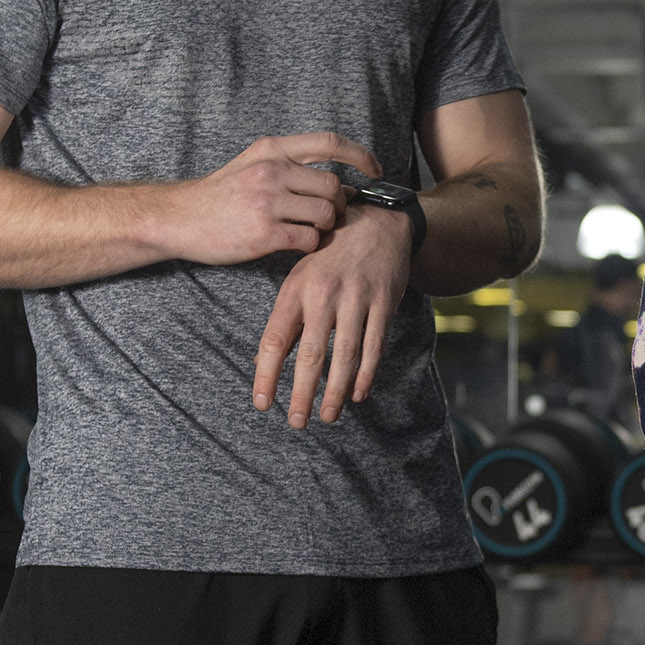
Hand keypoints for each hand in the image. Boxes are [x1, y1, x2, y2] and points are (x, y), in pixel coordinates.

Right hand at [173, 130, 363, 266]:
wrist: (179, 218)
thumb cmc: (221, 194)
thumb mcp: (253, 164)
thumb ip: (291, 166)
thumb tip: (338, 182)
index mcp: (272, 149)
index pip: (329, 142)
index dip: (360, 155)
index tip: (374, 170)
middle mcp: (272, 171)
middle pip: (333, 186)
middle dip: (339, 205)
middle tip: (327, 216)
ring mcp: (268, 202)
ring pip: (325, 215)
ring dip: (325, 228)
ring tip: (309, 231)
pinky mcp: (264, 234)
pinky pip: (309, 241)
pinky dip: (310, 246)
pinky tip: (296, 246)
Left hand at [253, 203, 413, 426]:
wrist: (377, 221)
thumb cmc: (330, 254)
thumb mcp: (300, 278)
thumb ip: (285, 319)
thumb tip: (262, 360)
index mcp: (296, 289)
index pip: (275, 339)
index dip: (267, 374)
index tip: (263, 404)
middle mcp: (324, 295)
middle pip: (311, 355)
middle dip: (303, 394)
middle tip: (297, 423)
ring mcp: (356, 299)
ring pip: (345, 356)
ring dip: (335, 391)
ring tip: (327, 417)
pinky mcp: (383, 303)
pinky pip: (374, 346)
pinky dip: (365, 374)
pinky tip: (357, 394)